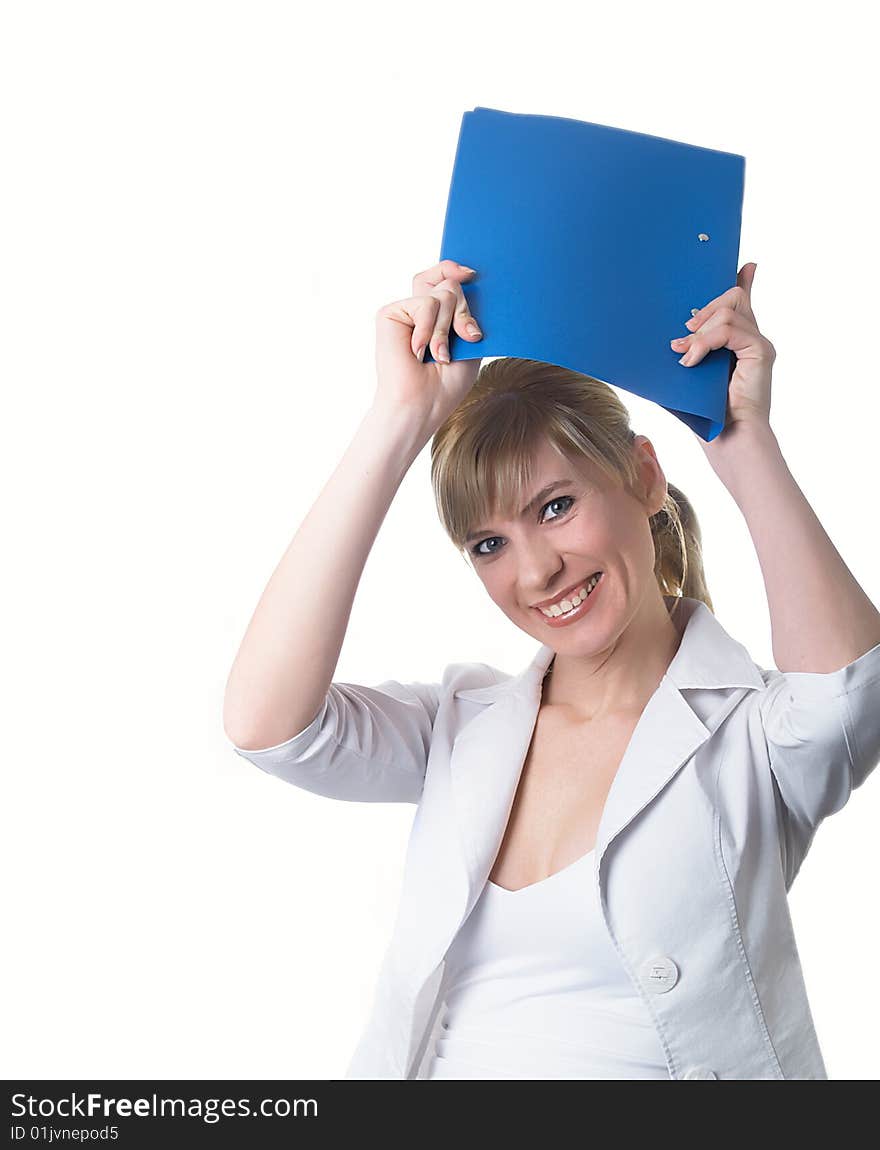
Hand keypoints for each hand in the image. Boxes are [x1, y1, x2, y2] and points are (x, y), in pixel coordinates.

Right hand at [373, 259, 483, 433]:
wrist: (421, 405)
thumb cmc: (445, 384)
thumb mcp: (469, 341)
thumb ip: (466, 309)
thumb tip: (464, 276)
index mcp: (438, 317)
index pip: (447, 278)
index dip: (458, 270)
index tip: (472, 274)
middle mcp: (421, 311)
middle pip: (449, 284)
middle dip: (464, 311)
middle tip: (466, 338)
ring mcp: (406, 311)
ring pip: (442, 291)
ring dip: (447, 328)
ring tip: (440, 354)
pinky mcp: (390, 313)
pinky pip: (425, 302)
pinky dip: (429, 328)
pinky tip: (419, 350)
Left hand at [669, 262, 775, 453]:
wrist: (727, 441)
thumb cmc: (705, 415)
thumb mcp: (687, 376)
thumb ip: (686, 353)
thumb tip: (669, 341)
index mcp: (737, 342)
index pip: (742, 300)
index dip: (742, 281)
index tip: (745, 266)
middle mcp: (751, 338)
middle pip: (731, 297)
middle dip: (701, 310)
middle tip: (681, 339)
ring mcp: (758, 344)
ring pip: (727, 310)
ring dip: (699, 333)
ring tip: (685, 357)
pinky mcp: (761, 352)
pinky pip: (731, 329)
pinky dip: (706, 342)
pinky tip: (693, 362)